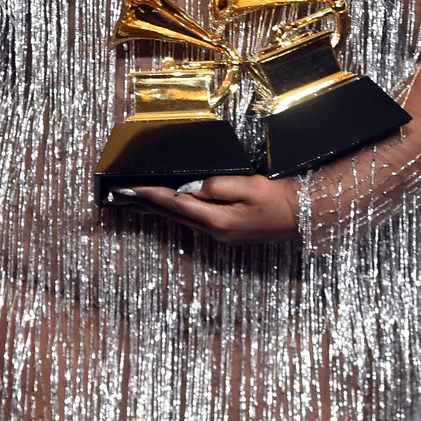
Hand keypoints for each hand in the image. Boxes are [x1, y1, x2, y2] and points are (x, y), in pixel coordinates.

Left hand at [113, 173, 300, 244]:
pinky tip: (167, 208)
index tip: (128, 188)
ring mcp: (218, 234)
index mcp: (216, 220)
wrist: (301, 215)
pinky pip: (191, 220)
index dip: (149, 194)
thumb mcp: (249, 187)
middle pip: (172, 214)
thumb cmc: (277, 199)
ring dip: (156, 209)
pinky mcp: (224, 232)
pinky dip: (174, 212)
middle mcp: (213, 231)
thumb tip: (191, 186)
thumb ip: (217, 186)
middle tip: (119, 197)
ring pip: (179, 219)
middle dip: (145, 204)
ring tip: (134, 203)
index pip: (174, 203)